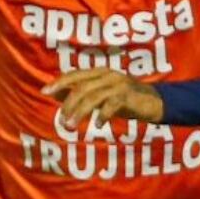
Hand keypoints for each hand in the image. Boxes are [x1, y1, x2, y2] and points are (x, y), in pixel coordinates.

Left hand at [42, 69, 163, 128]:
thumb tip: (56, 95)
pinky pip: (111, 104)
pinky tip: (97, 125)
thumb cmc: (124, 100)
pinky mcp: (128, 95)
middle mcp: (108, 74)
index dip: (59, 82)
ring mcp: (119, 83)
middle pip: (82, 86)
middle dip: (68, 102)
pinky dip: (102, 115)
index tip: (44, 91)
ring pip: (94, 96)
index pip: (75, 74)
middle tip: (61, 119)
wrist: (154, 103)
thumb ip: (81, 94)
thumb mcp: (100, 96)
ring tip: (71, 126)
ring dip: (80, 111)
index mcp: (99, 72)